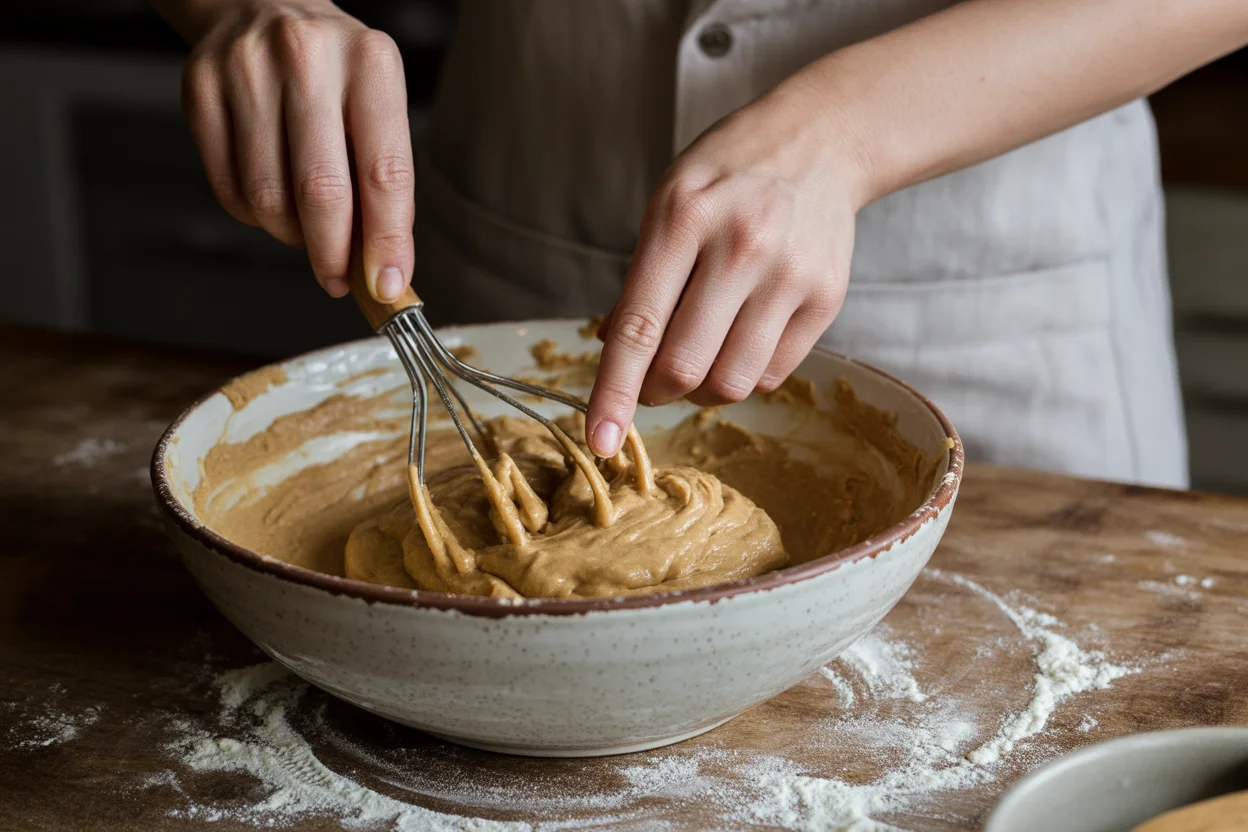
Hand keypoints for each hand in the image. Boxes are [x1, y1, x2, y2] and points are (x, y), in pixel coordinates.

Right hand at [179, 0, 413, 300]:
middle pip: (321, 192)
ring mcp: (245, 70)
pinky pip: (229, 188)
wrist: (264, 5)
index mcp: (371, 62)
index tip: (387, 286)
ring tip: (306, 229)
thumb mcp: (375, 105)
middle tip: (338, 279)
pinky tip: (272, 202)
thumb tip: (383, 268)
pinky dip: (255, 216)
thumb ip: (382, 181)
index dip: (387, 240)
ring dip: (291, 236)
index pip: (385, 173)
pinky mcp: (200, 89)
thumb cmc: (334, 72)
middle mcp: (307, 57)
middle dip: (333, 253)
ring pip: (268, 198)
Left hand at [586, 79, 871, 456]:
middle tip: (655, 377)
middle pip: (684, 367)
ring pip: (731, 383)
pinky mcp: (826, 298)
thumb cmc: (728, 175)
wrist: (822, 140)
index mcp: (683, 218)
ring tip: (702, 353)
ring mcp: (789, 275)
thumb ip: (640, 280)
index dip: (614, 393)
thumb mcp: (668, 202)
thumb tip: (613, 352)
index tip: (601, 441)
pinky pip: (773, 374)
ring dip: (702, 389)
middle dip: (656, 390)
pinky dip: (744, 374)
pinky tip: (740, 338)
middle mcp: (739, 247)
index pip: (639, 327)